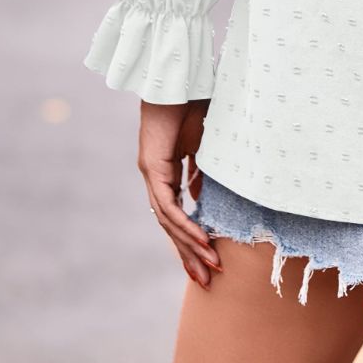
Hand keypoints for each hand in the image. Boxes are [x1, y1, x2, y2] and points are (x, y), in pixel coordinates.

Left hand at [138, 99, 221, 288]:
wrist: (178, 81)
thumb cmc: (192, 104)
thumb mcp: (203, 147)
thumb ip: (201, 172)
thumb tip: (203, 198)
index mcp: (166, 174)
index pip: (177, 216)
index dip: (191, 239)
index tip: (207, 260)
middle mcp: (155, 179)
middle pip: (171, 227)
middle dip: (190, 255)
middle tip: (207, 280)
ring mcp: (152, 175)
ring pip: (169, 222)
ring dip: (190, 246)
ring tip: (210, 266)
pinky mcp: (153, 168)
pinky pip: (169, 207)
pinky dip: (185, 225)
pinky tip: (201, 240)